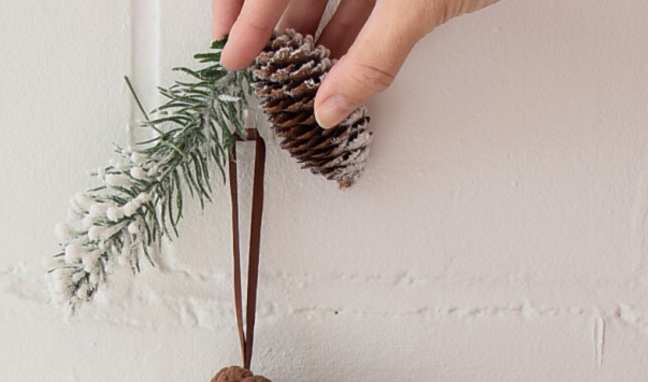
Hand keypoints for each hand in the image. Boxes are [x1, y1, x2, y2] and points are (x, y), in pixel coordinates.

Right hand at [214, 0, 500, 126]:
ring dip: (309, 27)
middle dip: (270, 21)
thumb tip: (332, 105)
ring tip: (295, 72)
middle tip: (249, 65)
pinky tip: (337, 60)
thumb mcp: (417, 2)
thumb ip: (371, 57)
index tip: (230, 47)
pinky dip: (350, 26)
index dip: (242, 5)